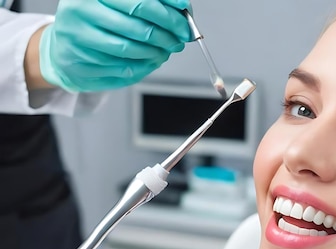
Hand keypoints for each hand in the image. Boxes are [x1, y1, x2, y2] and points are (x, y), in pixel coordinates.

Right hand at [39, 0, 190, 91]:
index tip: (185, 16)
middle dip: (167, 34)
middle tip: (180, 37)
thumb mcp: (114, 3)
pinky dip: (144, 66)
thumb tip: (180, 8)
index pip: (139, 2)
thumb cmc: (95, 21)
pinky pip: (123, 68)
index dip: (167, 12)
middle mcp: (79, 13)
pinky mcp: (82, 64)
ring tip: (167, 49)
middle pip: (137, 27)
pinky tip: (151, 59)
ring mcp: (78, 40)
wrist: (63, 48)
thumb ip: (147, 2)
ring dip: (157, 52)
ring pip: (131, 50)